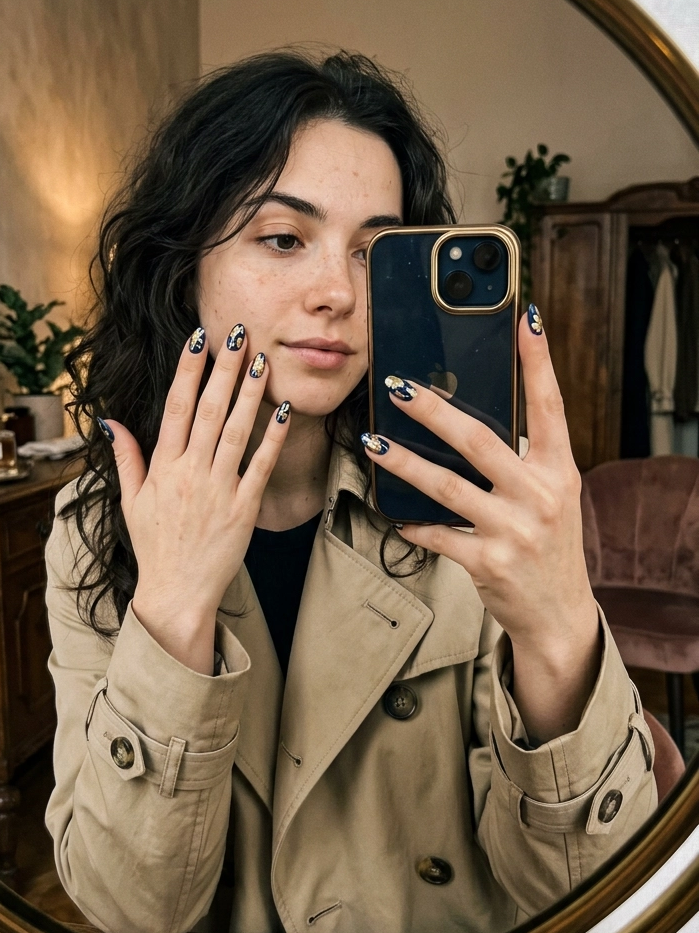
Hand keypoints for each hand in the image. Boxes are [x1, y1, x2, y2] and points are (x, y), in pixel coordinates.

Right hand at [101, 324, 289, 673]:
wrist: (176, 594)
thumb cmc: (155, 547)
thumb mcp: (131, 501)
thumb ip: (127, 457)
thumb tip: (111, 420)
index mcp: (163, 467)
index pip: (176, 407)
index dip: (188, 371)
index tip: (198, 339)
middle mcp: (190, 472)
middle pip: (209, 410)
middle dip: (223, 369)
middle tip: (237, 333)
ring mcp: (218, 490)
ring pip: (236, 431)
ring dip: (249, 393)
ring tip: (261, 360)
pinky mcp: (243, 509)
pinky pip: (260, 466)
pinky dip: (273, 437)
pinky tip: (284, 408)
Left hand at [361, 308, 599, 741]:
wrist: (559, 614)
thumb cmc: (546, 543)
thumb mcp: (549, 494)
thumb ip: (521, 457)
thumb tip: (469, 415)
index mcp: (559, 470)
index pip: (549, 405)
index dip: (538, 361)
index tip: (526, 317)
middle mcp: (540, 496)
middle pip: (480, 441)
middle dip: (436, 410)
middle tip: (399, 386)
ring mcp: (514, 531)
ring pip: (447, 487)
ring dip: (405, 462)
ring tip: (374, 441)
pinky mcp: (488, 563)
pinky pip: (437, 534)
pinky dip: (413, 523)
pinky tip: (393, 513)